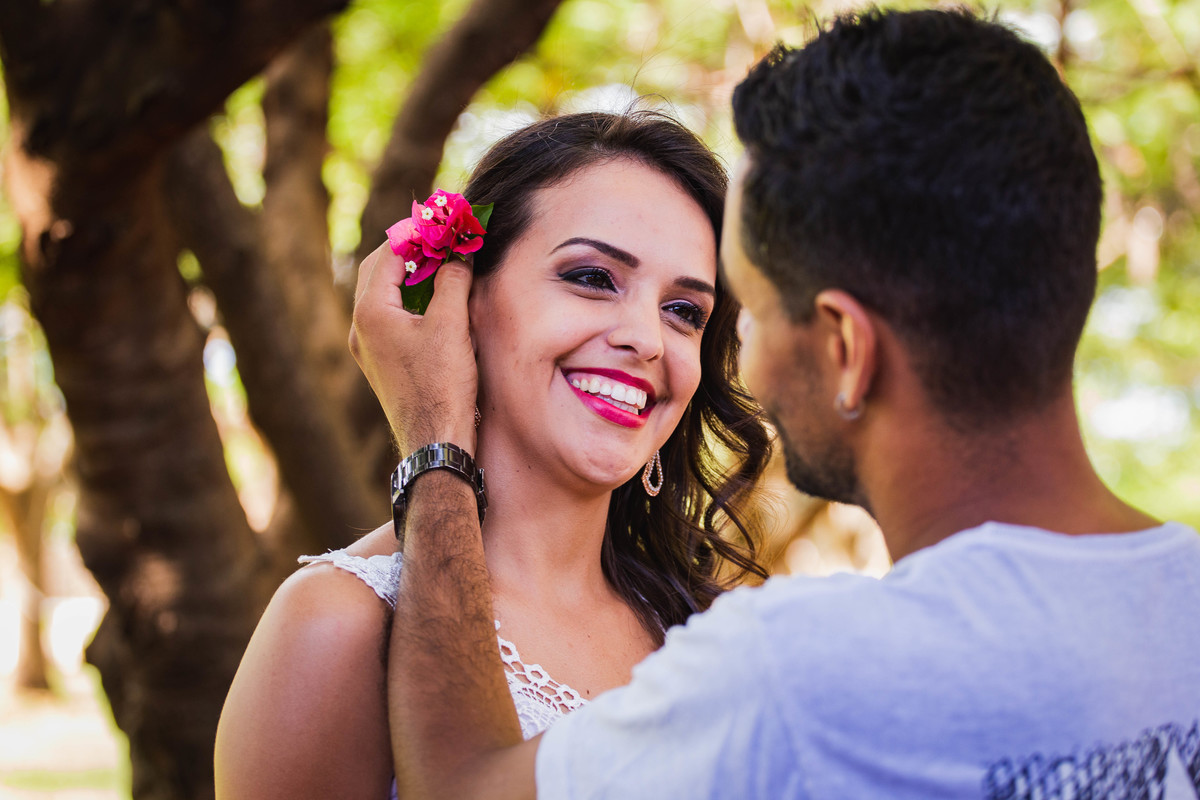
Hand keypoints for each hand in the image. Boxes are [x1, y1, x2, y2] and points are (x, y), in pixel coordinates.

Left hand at [350, 242, 477, 456]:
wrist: (435, 443)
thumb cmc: (442, 386)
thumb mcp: (452, 325)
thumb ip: (453, 280)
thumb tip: (459, 253)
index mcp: (371, 313)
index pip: (389, 253)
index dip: (418, 233)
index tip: (443, 221)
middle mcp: (360, 328)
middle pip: (377, 271)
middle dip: (408, 250)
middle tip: (439, 237)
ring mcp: (367, 349)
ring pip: (382, 295)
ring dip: (409, 276)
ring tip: (441, 264)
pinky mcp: (381, 364)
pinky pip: (389, 318)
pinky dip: (409, 301)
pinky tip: (435, 302)